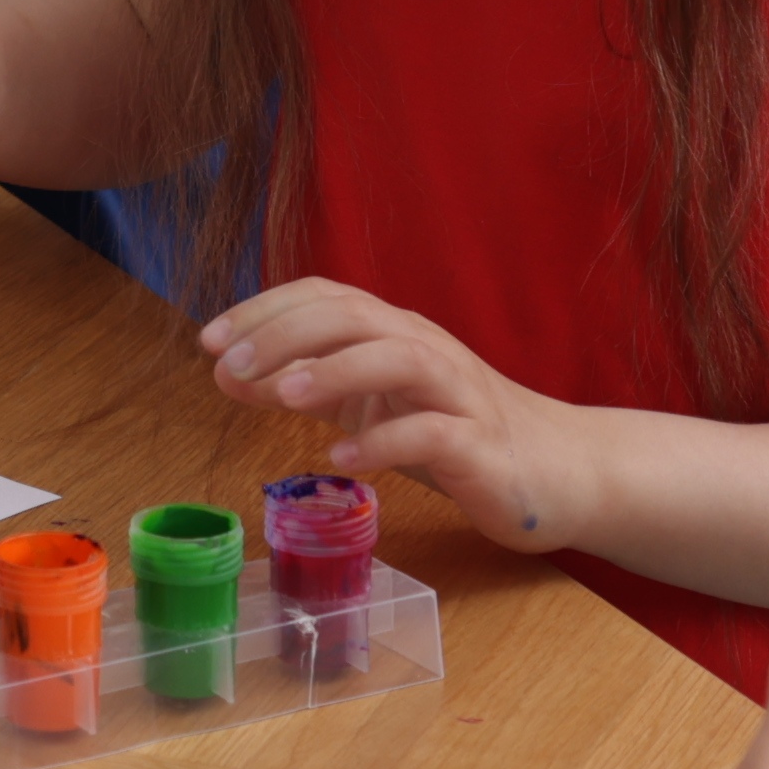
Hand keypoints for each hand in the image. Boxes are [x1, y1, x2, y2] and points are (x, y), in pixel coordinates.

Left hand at [199, 277, 596, 549]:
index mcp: (395, 333)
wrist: (561, 471)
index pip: (325, 297)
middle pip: (355, 315)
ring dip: (337, 371)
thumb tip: (232, 375)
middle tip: (227, 366)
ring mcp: (458, 394)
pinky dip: (385, 441)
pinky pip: (433, 432)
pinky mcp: (482, 445)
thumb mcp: (372, 405)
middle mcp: (426, 349)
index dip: (264, 310)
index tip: (207, 339)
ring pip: (400, 358)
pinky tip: (343, 459)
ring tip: (284, 396)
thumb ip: (308, 387)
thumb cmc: (456, 433)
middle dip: (286, 335)